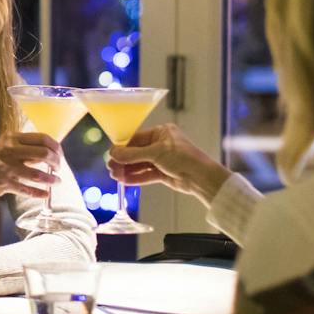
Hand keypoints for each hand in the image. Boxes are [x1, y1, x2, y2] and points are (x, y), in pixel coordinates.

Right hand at [0, 132, 60, 201]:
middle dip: (56, 162)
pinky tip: (46, 195)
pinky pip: (28, 190)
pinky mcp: (4, 184)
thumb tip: (45, 153)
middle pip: (44, 154)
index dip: (55, 147)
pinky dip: (40, 193)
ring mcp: (7, 168)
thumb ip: (22, 149)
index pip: (42, 138)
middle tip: (58, 168)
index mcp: (11, 138)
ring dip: (52, 179)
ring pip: (38, 174)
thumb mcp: (1, 147)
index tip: (59, 154)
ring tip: (57, 182)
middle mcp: (10, 151)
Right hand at [106, 123, 230, 206]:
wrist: (202, 177)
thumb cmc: (183, 158)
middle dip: (123, 161)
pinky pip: (146, 174)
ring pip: (140, 164)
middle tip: (110, 168)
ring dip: (128, 170)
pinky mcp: (164, 173)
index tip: (110, 155)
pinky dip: (136, 177)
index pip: (136, 138)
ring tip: (115, 176)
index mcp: (161, 132)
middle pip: (136, 152)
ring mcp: (162, 159)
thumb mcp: (156, 153)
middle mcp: (161, 144)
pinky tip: (125, 181)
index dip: (123, 147)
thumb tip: (114, 153)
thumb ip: (133, 154)